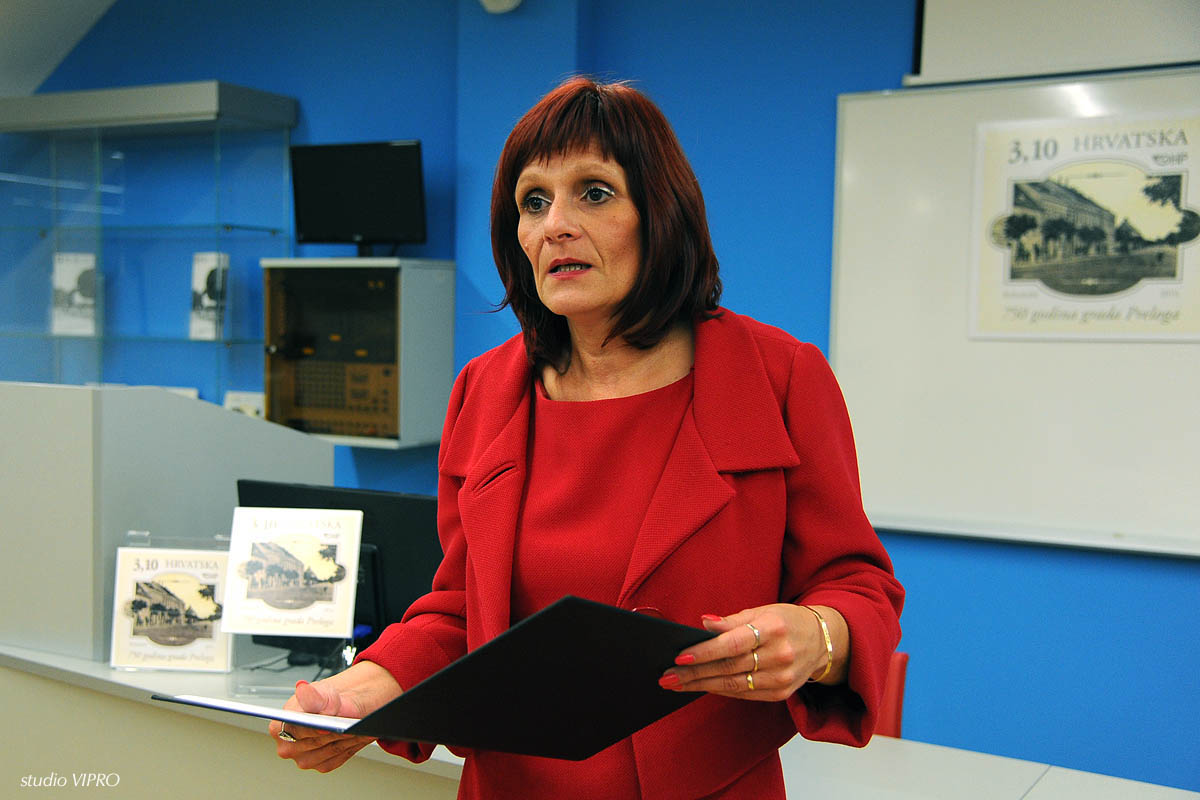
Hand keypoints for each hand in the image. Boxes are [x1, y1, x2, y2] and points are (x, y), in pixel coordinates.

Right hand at [270, 661, 401, 771]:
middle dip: (335, 732)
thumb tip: (302, 688)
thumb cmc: (326, 700)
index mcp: (280, 725)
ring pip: (328, 752)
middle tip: (352, 724)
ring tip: (358, 727)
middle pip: (314, 743)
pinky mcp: (319, 764)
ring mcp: (301, 757)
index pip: (295, 730)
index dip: (313, 729)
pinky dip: (349, 747)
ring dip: (346, 740)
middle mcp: (287, 745)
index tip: (327, 727)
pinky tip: (356, 735)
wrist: (339, 708)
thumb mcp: (322, 693)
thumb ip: (313, 695)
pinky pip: (336, 759)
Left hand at [658, 604, 847, 700]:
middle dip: (694, 673)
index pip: (733, 643)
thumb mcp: (762, 611)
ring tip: (676, 684)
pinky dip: (720, 690)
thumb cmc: (786, 621)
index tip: (680, 656)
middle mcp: (780, 655)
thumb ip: (732, 621)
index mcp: (773, 628)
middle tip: (667, 676)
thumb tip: (704, 624)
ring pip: (734, 685)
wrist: (822, 641)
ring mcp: (782, 678)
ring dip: (701, 685)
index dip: (705, 651)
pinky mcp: (781, 693)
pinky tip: (701, 686)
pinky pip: (744, 694)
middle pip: (729, 667)